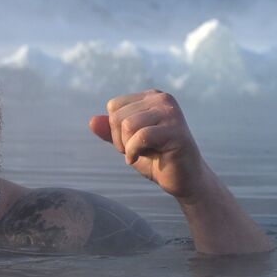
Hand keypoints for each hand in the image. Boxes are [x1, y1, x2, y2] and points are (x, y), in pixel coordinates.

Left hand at [89, 90, 212, 199]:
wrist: (185, 180)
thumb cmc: (157, 160)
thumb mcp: (127, 144)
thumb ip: (110, 132)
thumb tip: (92, 121)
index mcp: (152, 97)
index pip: (114, 106)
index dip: (114, 130)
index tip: (130, 143)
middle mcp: (162, 99)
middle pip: (118, 116)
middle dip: (120, 140)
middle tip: (136, 151)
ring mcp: (171, 113)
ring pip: (128, 125)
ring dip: (127, 147)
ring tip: (140, 154)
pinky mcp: (176, 130)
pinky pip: (141, 137)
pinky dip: (134, 152)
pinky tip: (142, 158)